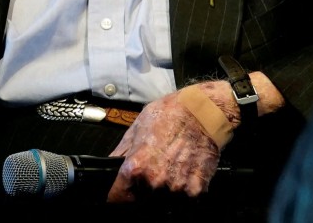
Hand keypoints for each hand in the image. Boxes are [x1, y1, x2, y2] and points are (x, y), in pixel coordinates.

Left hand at [105, 80, 236, 202]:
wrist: (204, 111)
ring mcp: (177, 189)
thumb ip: (120, 153)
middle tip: (153, 171)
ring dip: (164, 192)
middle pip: (142, 201)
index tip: (120, 194)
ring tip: (171, 168)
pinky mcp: (196, 191)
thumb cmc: (169, 114)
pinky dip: (183, 189)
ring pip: (164, 202)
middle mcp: (155, 181)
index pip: (118, 198)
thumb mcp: (137, 128)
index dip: (117, 196)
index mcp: (136, 167)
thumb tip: (108, 166)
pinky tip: (185, 170)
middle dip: (143, 191)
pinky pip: (184, 199)